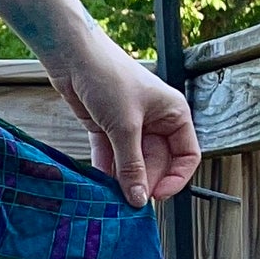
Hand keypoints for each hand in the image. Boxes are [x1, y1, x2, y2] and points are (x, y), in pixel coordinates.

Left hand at [47, 30, 201, 208]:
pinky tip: (100, 186)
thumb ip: (132, 165)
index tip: (156, 196)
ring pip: (133, 163)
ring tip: (113, 199)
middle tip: (129, 202)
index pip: (186, 156)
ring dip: (123, 181)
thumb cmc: (108, 77)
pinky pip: (111, 158)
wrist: (73, 56)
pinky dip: (106, 171)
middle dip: (143, 182)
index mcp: (173, 114)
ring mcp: (131, 127)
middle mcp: (156, 122)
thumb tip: (139, 198)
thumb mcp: (125, 126)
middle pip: (157, 164)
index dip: (175, 179)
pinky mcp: (107, 129)